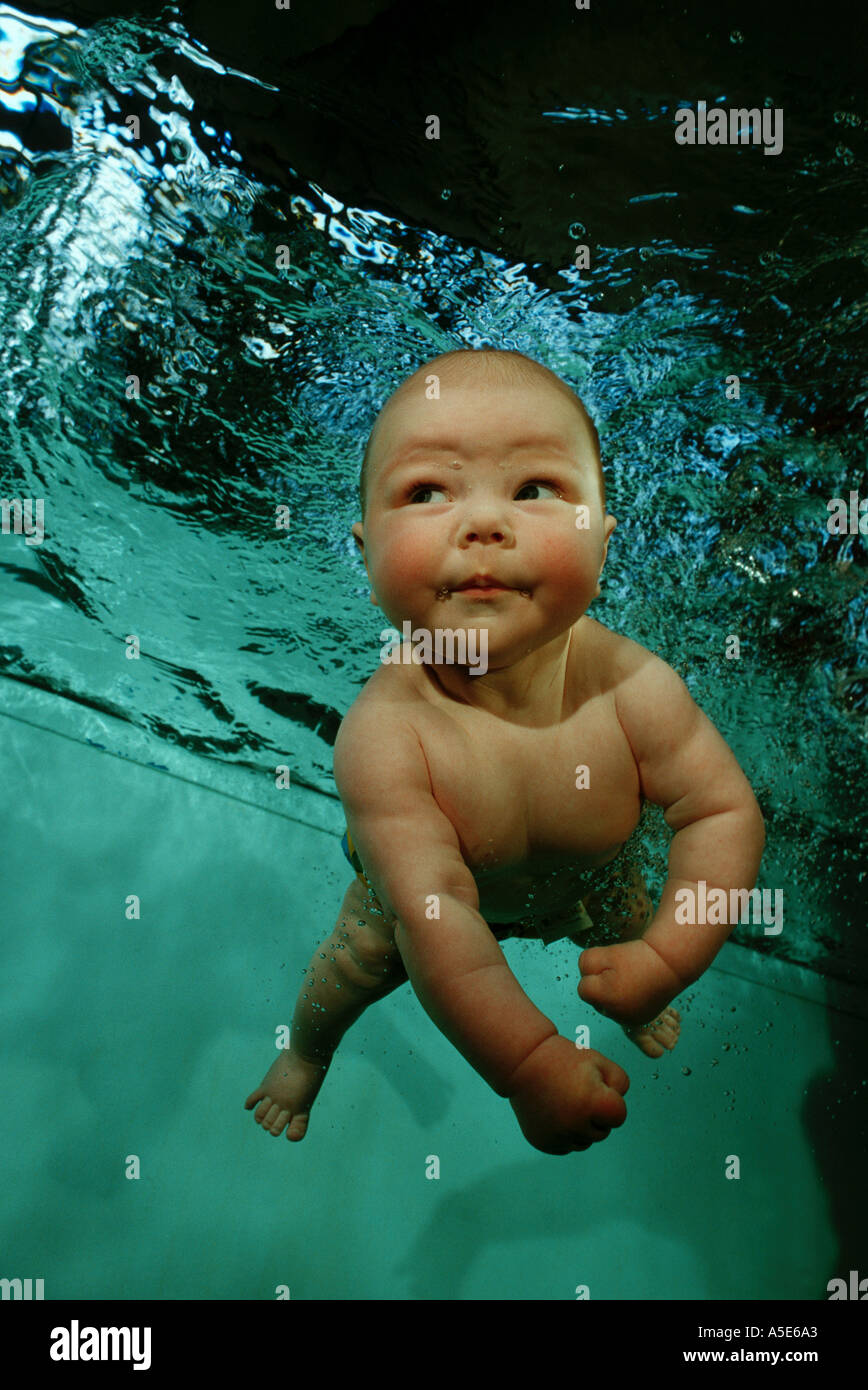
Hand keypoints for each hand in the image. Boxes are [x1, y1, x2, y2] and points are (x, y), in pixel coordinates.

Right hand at [507, 1034, 628, 1154]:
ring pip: (584, 1142)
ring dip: (581, 1127)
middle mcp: (576, 1125)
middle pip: (602, 1132)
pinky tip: (555, 1112)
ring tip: (566, 1101)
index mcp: (594, 1104)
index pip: (619, 1117)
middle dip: (596, 1115)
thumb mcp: (599, 1061)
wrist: (523, 1062)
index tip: (594, 1087)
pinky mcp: (544, 1143)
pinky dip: (564, 1134)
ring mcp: (558, 1137)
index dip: (610, 1100)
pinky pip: (566, 1146)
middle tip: (577, 1091)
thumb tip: (616, 1112)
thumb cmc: (564, 1058)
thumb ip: (620, 1084)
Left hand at [577, 939, 682, 1027]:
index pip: (583, 988)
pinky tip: (636, 988)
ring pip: (607, 1006)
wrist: (670, 964)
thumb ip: (585, 963)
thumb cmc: (638, 956)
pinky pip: (621, 1011)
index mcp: (607, 999)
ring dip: (612, 993)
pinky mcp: (639, 1020)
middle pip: (595, 1000)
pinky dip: (624, 1000)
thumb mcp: (605, 953)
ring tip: (630, 979)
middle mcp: (617, 1015)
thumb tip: (584, 976)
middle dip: (601, 985)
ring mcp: (630, 1020)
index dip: (594, 972)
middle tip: (622, 971)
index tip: (611, 965)